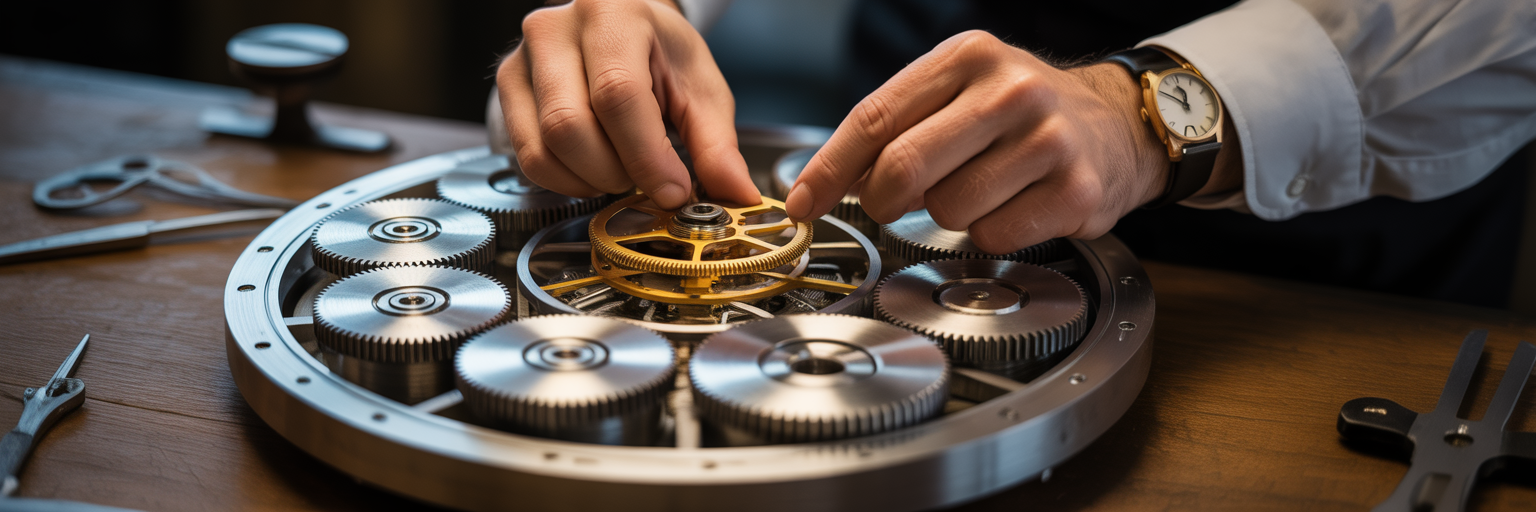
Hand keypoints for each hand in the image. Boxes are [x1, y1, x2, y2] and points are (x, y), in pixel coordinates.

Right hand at [495, 0, 759, 208]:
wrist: (619, 32)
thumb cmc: (660, 55)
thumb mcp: (700, 90)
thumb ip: (717, 145)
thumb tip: (736, 194)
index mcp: (613, 15)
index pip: (618, 95)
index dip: (646, 156)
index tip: (673, 191)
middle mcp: (556, 30)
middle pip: (570, 126)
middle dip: (616, 172)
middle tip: (646, 179)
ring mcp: (523, 59)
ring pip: (544, 149)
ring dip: (591, 180)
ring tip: (622, 168)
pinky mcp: (508, 89)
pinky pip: (527, 158)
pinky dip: (565, 181)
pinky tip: (593, 168)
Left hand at [786, 31, 1189, 253]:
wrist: (1116, 126)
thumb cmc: (1019, 115)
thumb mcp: (957, 92)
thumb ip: (894, 127)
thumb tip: (821, 182)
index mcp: (968, 57)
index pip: (876, 117)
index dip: (829, 168)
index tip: (803, 202)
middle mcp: (1011, 91)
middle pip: (904, 167)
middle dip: (882, 199)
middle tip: (890, 203)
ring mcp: (1047, 141)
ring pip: (946, 209)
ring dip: (947, 213)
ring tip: (980, 187)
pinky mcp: (1075, 191)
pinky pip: (992, 235)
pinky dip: (989, 233)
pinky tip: (1013, 205)